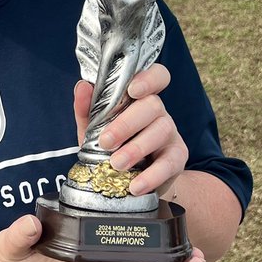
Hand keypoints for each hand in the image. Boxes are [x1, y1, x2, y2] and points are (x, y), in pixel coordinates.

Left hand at [74, 63, 187, 199]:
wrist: (133, 181)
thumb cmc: (113, 148)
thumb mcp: (94, 129)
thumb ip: (86, 109)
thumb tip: (83, 87)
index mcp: (140, 98)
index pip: (156, 76)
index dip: (148, 78)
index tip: (132, 90)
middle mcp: (158, 111)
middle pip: (153, 105)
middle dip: (127, 123)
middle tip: (106, 142)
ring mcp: (170, 133)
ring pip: (162, 130)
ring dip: (136, 148)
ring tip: (116, 164)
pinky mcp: (177, 158)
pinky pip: (169, 163)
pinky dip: (151, 175)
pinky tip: (135, 186)